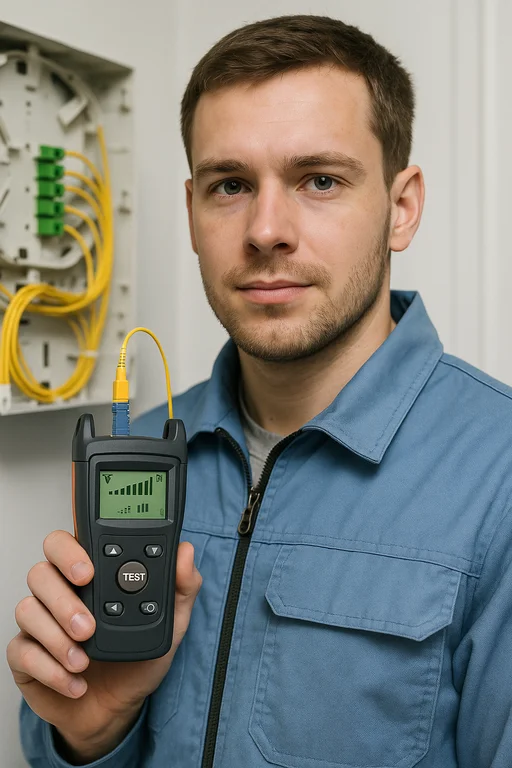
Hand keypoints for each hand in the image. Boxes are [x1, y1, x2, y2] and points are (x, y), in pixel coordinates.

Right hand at [6, 531, 201, 761]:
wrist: (119, 708)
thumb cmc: (138, 658)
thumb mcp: (172, 623)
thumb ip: (183, 585)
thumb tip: (186, 551)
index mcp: (91, 573)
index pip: (67, 544)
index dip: (70, 551)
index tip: (88, 571)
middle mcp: (61, 592)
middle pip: (41, 571)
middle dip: (61, 595)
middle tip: (87, 621)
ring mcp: (40, 622)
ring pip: (28, 609)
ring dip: (57, 636)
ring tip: (84, 658)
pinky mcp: (26, 655)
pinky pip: (22, 651)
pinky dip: (51, 669)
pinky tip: (76, 681)